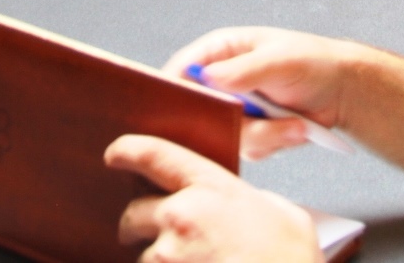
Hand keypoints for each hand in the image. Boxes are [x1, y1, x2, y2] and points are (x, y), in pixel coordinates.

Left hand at [108, 135, 321, 261]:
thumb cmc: (289, 258)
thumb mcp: (278, 212)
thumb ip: (246, 200)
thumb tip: (237, 206)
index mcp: (210, 186)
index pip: (153, 155)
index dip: (128, 151)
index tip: (114, 155)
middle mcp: (181, 216)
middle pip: (134, 213)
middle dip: (139, 226)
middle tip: (157, 238)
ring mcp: (169, 255)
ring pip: (142, 256)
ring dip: (156, 262)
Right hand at [161, 26, 362, 153]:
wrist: (343, 90)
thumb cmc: (313, 61)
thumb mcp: (279, 60)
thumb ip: (244, 69)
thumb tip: (210, 77)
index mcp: (221, 52)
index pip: (182, 69)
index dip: (176, 90)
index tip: (185, 109)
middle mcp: (222, 82)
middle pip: (199, 111)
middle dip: (228, 121)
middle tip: (255, 119)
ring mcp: (235, 110)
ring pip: (227, 135)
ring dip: (264, 133)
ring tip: (293, 122)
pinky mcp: (251, 133)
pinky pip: (249, 149)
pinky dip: (275, 142)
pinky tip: (294, 128)